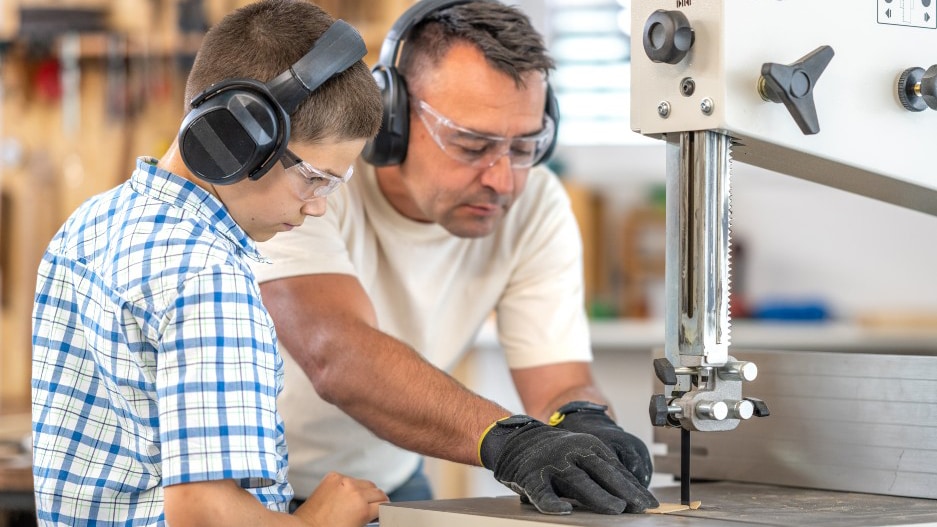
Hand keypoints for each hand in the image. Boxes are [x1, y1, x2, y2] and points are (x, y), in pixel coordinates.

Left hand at [293, 472, 387, 526]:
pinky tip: (344, 496)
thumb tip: (379, 512)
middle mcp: (355, 490)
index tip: (382, 514)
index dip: (384, 511)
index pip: (384, 504)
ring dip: (365, 492)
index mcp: (362, 507)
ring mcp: (343, 481)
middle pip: (378, 491)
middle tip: (373, 509)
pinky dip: (350, 486)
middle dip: (377, 501)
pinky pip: (350, 479)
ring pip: (365, 483)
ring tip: (357, 503)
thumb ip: (370, 517)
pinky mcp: (333, 476)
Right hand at [479, 416, 658, 514]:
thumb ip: (605, 472)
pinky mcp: (531, 477)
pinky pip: (543, 493)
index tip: (651, 503)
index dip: (634, 487)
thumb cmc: (559, 453)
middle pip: (602, 472)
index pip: (616, 469)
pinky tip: (564, 510)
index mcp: (589, 446)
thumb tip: (636, 493)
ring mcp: (552, 464)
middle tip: (641, 506)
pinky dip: (553, 502)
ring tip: (615, 508)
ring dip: (598, 495)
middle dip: (623, 490)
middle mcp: (572, 452)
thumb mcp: (584, 454)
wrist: (518, 440)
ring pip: (578, 481)